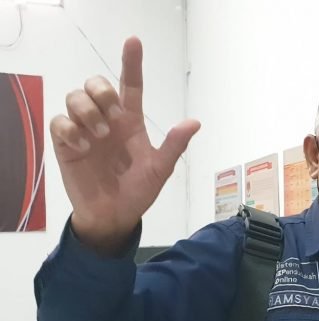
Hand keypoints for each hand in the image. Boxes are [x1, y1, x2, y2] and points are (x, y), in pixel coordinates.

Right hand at [50, 37, 200, 253]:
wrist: (115, 216)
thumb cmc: (139, 191)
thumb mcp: (160, 169)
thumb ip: (174, 145)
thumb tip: (194, 122)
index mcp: (131, 122)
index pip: (130, 85)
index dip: (132, 63)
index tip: (134, 41)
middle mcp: (107, 120)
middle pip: (96, 84)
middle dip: (102, 91)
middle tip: (112, 116)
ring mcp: (85, 131)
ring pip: (75, 97)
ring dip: (87, 111)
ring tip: (99, 136)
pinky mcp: (66, 144)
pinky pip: (58, 121)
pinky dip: (70, 129)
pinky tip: (83, 146)